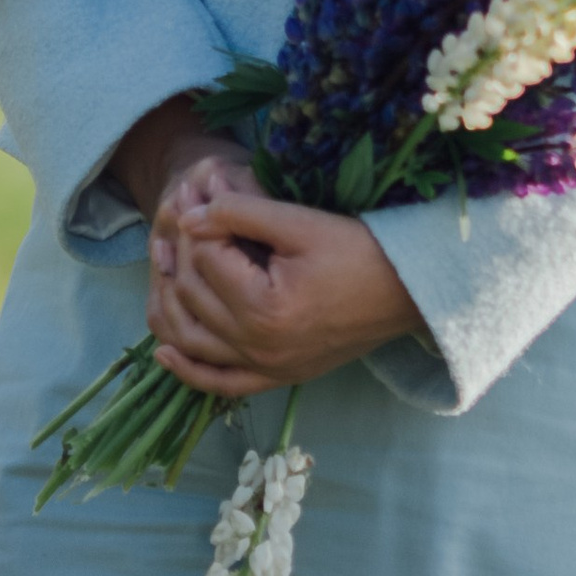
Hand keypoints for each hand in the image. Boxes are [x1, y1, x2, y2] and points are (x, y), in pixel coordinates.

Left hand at [147, 194, 425, 399]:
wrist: (409, 292)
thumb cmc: (360, 250)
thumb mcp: (301, 222)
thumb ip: (242, 213)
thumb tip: (190, 214)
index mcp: (263, 307)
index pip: (205, 259)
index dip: (197, 220)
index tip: (199, 191)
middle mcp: (258, 347)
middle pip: (193, 296)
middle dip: (182, 251)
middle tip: (179, 216)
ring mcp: (267, 368)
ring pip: (194, 342)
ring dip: (172, 305)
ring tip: (165, 265)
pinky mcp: (278, 378)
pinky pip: (220, 383)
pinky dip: (189, 370)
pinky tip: (166, 350)